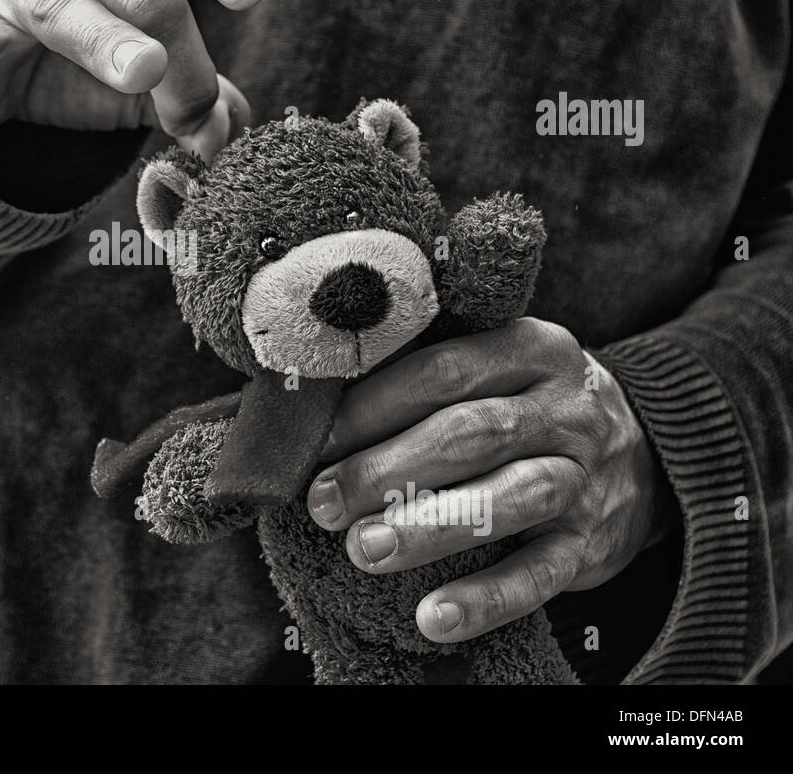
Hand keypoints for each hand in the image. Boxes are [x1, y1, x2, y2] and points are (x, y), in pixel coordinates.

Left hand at [306, 318, 677, 643]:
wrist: (649, 452)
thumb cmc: (530, 405)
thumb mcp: (501, 368)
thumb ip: (429, 379)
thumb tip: (321, 412)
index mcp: (532, 348)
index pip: (444, 371)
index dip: (374, 406)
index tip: (317, 441)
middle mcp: (564, 409)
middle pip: (470, 434)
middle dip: (387, 469)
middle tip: (325, 501)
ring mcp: (582, 478)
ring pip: (506, 500)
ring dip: (428, 528)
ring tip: (364, 549)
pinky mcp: (591, 544)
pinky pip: (539, 574)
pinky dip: (485, 599)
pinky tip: (432, 617)